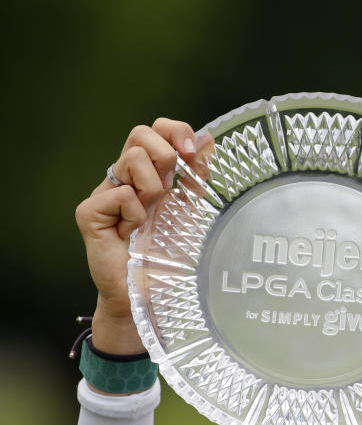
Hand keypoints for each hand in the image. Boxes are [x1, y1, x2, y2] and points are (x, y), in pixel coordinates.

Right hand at [75, 119, 211, 355]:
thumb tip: (208, 139)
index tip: (192, 152)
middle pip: (140, 133)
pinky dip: (136, 214)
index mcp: (147, 174)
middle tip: (170, 188)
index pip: (155, 130)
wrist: (147, 294)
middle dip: (165, 154)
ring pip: (132, 159)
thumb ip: (196, 177)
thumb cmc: (167, 256)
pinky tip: (132, 234)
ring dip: (153, 189)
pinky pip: (120, 193)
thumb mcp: (191, 211)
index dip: (175, 131)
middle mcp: (123, 178)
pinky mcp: (89, 212)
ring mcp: (103, 193)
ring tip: (151, 218)